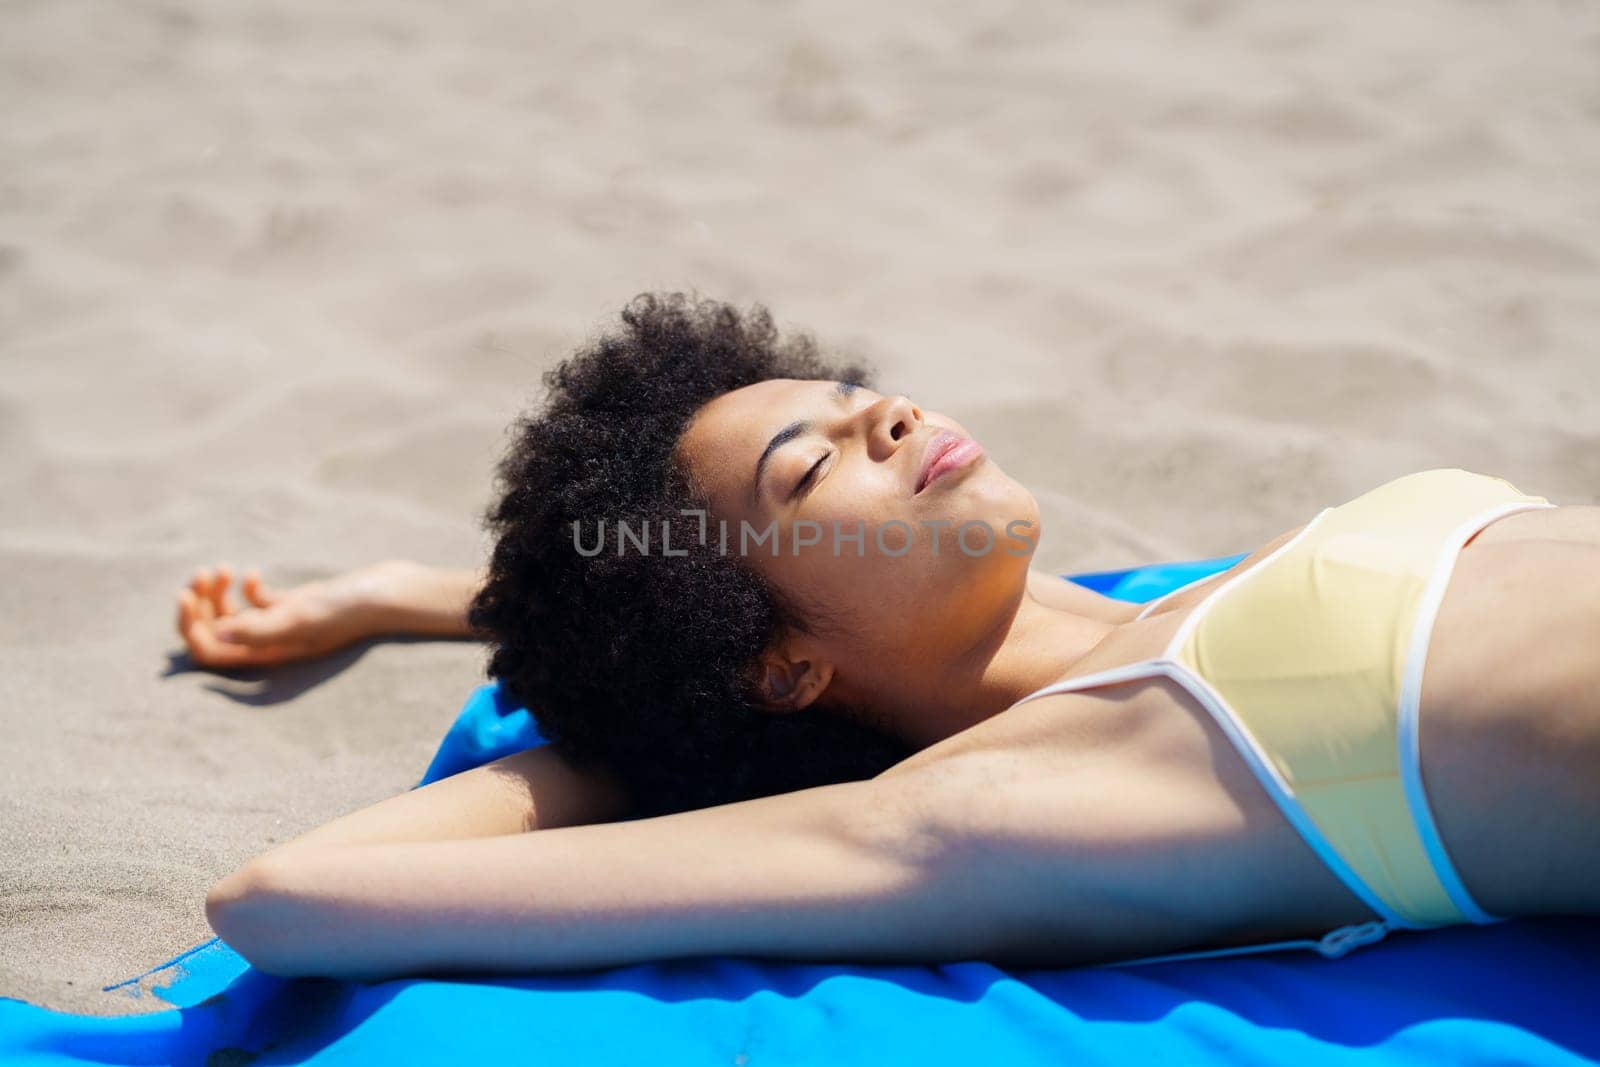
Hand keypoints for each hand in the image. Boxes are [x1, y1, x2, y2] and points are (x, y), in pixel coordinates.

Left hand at [175, 562, 393, 668]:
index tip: (185, 595)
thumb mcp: (299, 618)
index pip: (210, 653)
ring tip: (221, 570)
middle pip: (213, 634)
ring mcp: (278, 626)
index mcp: (265, 656)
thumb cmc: (341, 610)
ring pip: (230, 615)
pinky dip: (246, 587)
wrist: (378, 593)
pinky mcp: (290, 607)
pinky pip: (254, 603)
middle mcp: (267, 645)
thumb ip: (258, 629)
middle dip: (199, 606)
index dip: (189, 628)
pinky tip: (254, 573)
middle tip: (199, 577)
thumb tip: (216, 633)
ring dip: (217, 592)